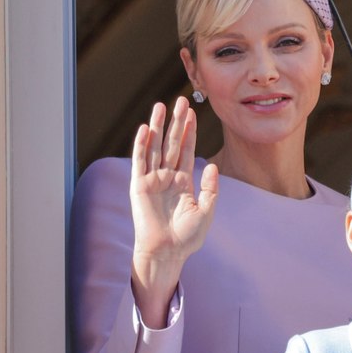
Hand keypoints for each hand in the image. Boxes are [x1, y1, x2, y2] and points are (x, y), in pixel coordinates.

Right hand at [129, 97, 219, 325]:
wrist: (167, 252)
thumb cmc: (187, 237)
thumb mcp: (206, 211)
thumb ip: (210, 189)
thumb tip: (212, 166)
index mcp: (183, 182)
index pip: (186, 150)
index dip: (189, 132)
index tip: (193, 113)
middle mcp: (167, 177)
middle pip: (171, 143)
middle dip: (176, 122)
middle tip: (180, 100)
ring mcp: (152, 180)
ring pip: (155, 147)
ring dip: (157, 126)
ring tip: (161, 105)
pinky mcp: (139, 186)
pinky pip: (140, 162)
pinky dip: (141, 145)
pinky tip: (144, 129)